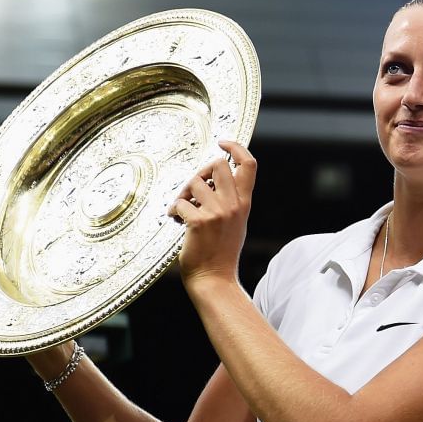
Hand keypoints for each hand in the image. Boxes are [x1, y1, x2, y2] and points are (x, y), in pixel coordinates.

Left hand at [169, 139, 256, 288]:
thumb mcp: (236, 222)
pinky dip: (173, 210)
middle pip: (217, 164)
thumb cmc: (221, 252)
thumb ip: (231, 200)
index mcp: (244, 203)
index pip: (249, 164)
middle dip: (201, 170)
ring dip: (183, 194)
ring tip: (183, 210)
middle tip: (194, 187)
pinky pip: (179, 203)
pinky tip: (177, 221)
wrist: (215, 279)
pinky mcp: (198, 222)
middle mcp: (233, 205)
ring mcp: (216, 213)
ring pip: (193, 182)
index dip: (236, 147)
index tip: (223, 143)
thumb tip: (214, 178)